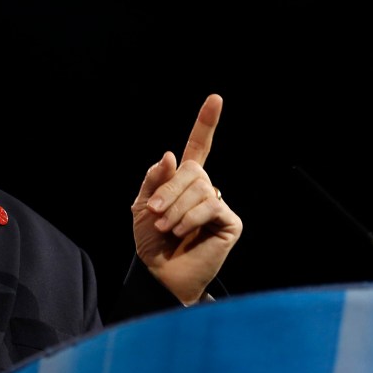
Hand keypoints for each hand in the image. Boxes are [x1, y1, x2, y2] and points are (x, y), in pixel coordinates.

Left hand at [131, 94, 242, 304]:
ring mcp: (218, 204)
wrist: (159, 273)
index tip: (215, 99)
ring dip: (176, 208)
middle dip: (170, 189)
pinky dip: (191, 218)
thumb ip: (155, 179)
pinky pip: (211, 206)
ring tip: (166, 227)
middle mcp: (205, 189)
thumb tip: (171, 155)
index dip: (206, 123)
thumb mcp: (143, 205)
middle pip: (193, 170)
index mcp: (184, 181)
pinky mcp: (230, 222)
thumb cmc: (151, 241)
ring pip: (200, 188)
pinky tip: (181, 232)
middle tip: (155, 211)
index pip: (199, 146)